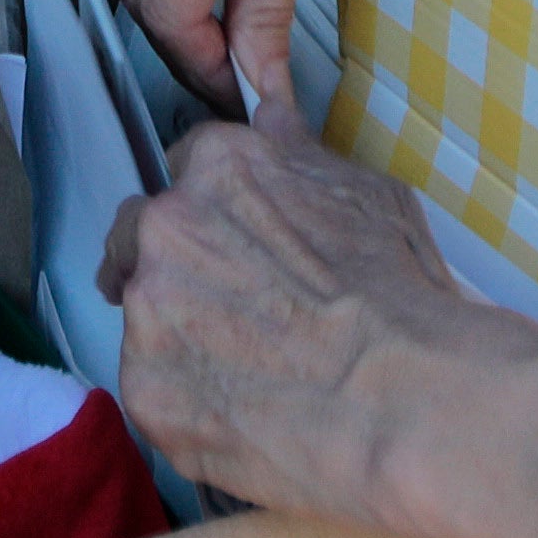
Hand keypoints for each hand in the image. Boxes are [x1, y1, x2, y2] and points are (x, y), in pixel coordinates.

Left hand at [102, 120, 537, 527]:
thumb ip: (299, 154)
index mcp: (217, 168)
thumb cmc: (395, 297)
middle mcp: (166, 229)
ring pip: (142, 319)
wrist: (399, 396)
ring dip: (178, 337)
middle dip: (172, 268)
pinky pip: (151, 391)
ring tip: (249, 373)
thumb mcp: (366, 195)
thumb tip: (272, 122)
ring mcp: (147, 312)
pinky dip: (185, 404)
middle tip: (227, 309)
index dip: (208, 210)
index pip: (182, 171)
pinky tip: (241, 415)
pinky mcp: (143, 390)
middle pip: (139, 239)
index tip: (225, 240)